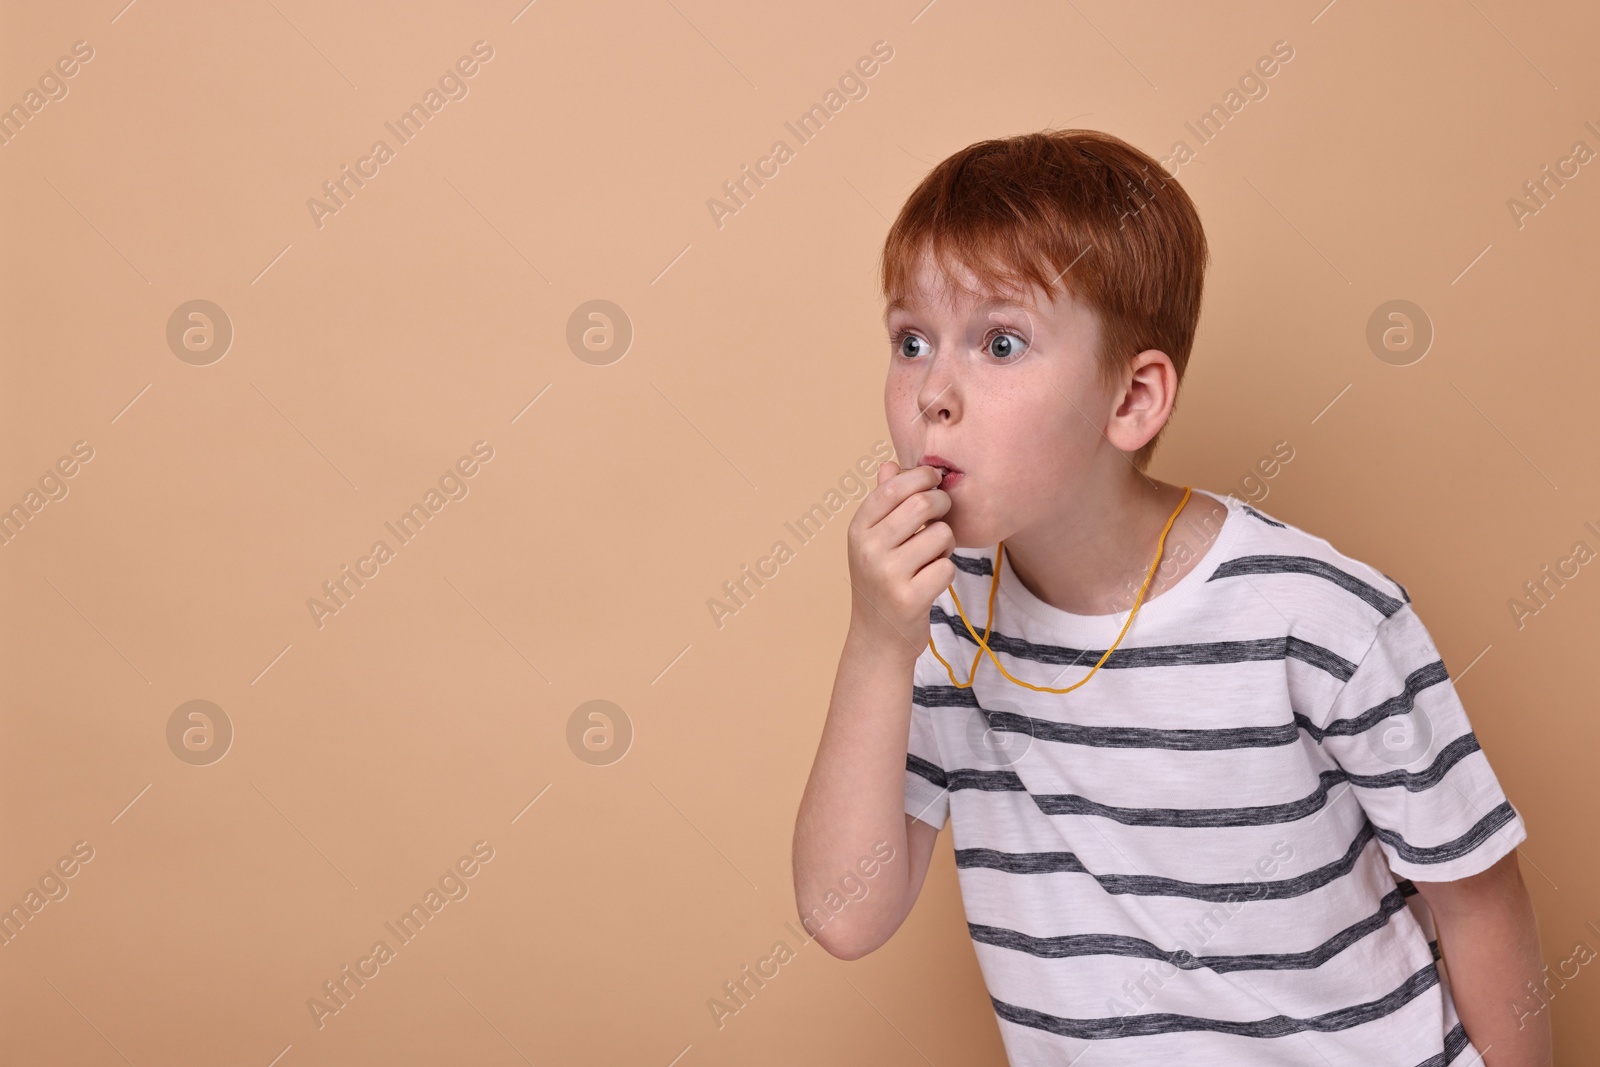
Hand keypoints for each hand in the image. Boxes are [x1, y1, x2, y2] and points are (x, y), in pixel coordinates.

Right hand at [844, 460, 955, 662]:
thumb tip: (889, 464)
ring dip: (945, 545)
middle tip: (942, 517)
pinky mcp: (910, 599)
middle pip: (923, 504)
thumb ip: (884, 504)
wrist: (877, 640)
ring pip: (940, 535)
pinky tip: (931, 582)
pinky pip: (947, 568)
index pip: (894, 487)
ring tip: (932, 558)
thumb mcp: (873, 543)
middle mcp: (868, 550)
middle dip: (942, 506)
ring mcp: (887, 575)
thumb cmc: (881, 583)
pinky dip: (946, 573)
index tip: (936, 479)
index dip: (922, 476)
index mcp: (858, 530)